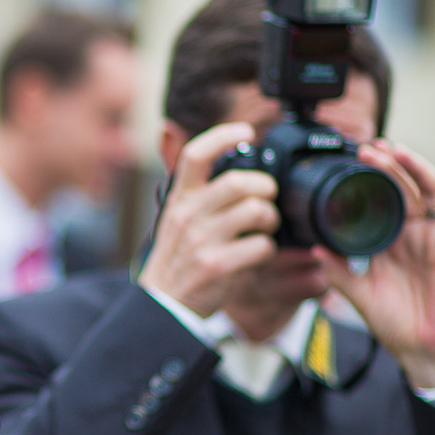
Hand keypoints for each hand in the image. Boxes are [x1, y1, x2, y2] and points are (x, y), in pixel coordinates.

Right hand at [138, 122, 279, 318]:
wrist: (163, 304)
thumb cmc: (178, 260)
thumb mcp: (178, 220)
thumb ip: (201, 196)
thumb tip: (240, 175)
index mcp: (179, 199)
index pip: (196, 155)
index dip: (223, 135)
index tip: (245, 131)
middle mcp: (188, 215)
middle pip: (240, 182)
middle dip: (265, 188)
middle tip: (267, 198)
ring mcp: (202, 241)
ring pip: (257, 212)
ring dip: (270, 220)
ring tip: (264, 228)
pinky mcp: (218, 265)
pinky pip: (262, 246)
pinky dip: (267, 250)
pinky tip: (257, 255)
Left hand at [316, 140, 434, 388]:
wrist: (421, 350)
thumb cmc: (394, 323)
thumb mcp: (358, 295)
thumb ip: (339, 272)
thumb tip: (315, 249)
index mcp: (387, 242)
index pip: (378, 202)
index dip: (368, 181)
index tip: (350, 161)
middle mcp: (410, 236)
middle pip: (401, 190)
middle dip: (386, 167)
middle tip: (368, 148)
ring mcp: (431, 239)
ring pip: (426, 194)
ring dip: (413, 169)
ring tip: (397, 150)